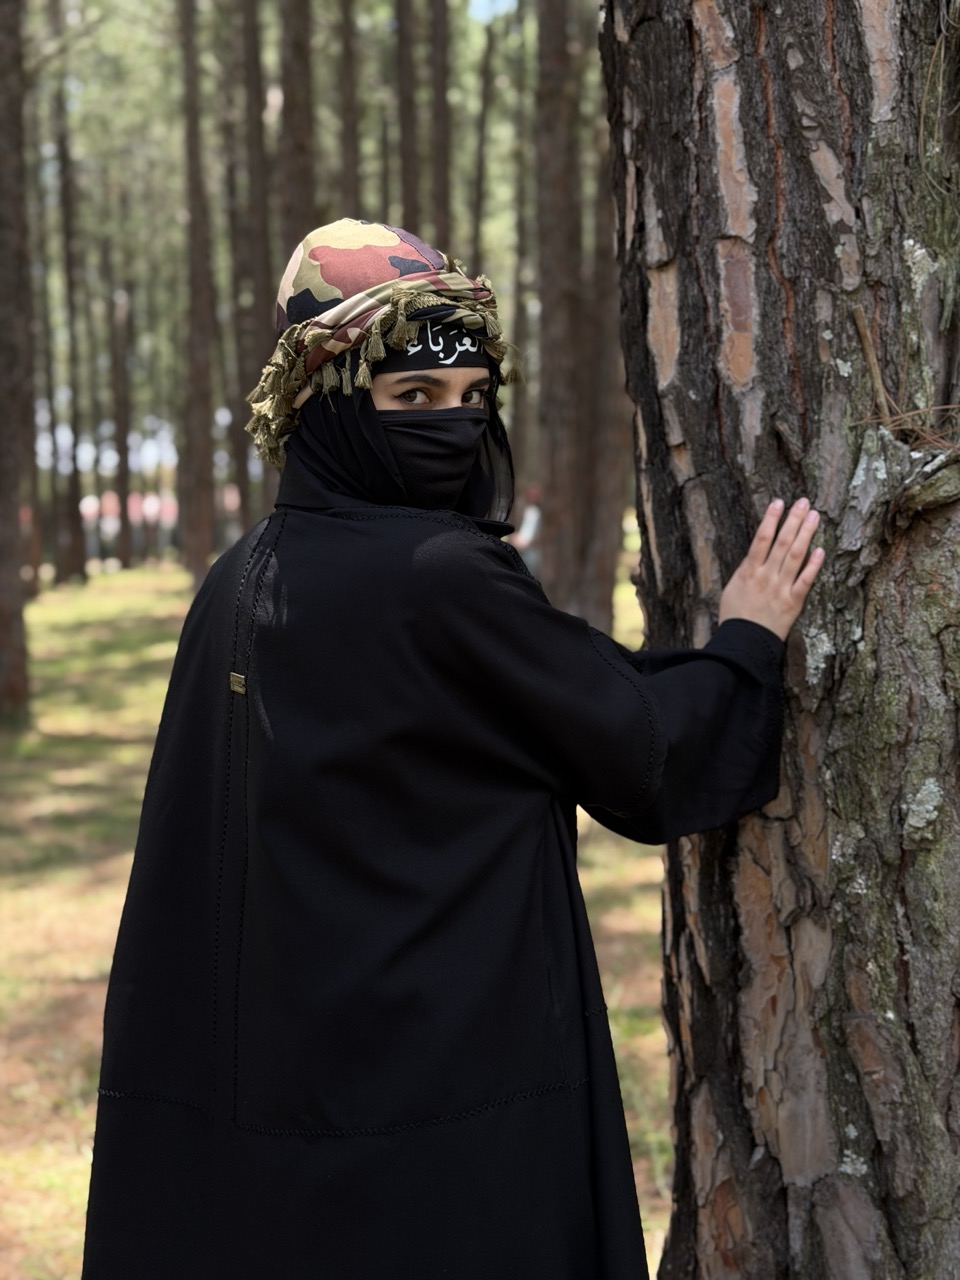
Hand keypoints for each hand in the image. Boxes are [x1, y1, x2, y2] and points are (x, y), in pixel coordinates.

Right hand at [718, 498, 824, 640]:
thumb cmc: (735, 618)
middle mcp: (766, 576)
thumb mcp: (732, 590)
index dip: (771, 519)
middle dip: (793, 520)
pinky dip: (813, 565)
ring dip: (805, 534)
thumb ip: (744, 572)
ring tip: (814, 516)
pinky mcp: (793, 602)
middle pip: (782, 542)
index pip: (761, 539)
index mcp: (748, 571)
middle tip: (803, 502)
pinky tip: (821, 550)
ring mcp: (781, 588)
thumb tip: (753, 557)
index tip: (779, 502)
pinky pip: (805, 581)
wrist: (744, 643)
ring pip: (795, 556)